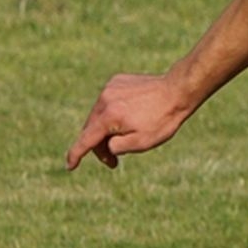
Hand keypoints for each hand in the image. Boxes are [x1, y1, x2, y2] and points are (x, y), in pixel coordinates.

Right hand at [66, 72, 191, 170]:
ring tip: (125, 139)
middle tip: (113, 162)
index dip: (76, 155)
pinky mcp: (116, 81)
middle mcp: (104, 100)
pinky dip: (112, 114)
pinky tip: (130, 118)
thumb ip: (117, 147)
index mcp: (108, 117)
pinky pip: (107, 103)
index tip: (70, 166)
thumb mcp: (142, 143)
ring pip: (98, 115)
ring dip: (106, 130)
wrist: (177, 90)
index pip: (86, 140)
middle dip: (99, 147)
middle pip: (91, 129)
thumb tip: (106, 145)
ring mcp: (109, 88)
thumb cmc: (162, 120)